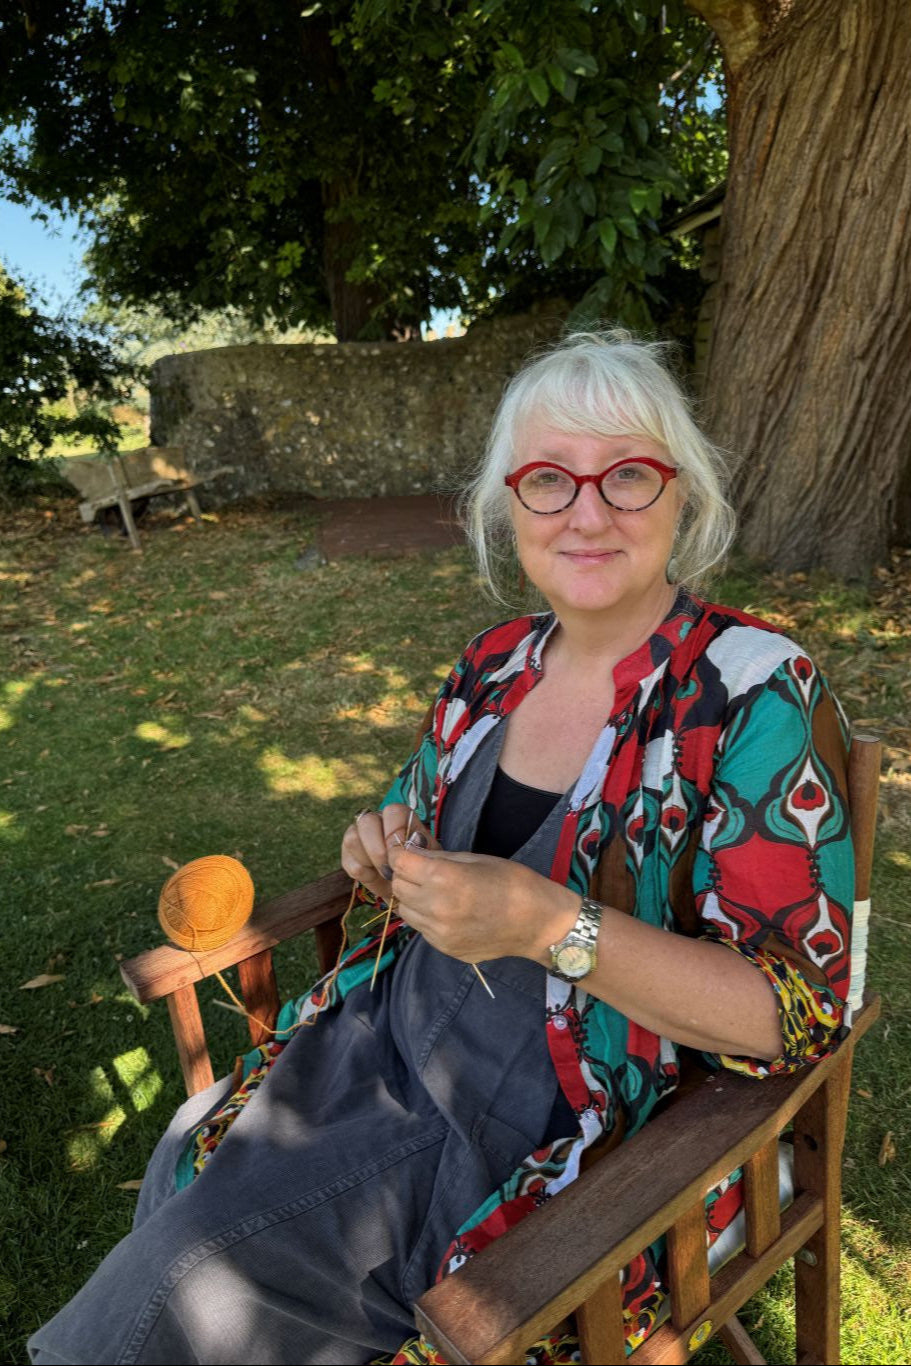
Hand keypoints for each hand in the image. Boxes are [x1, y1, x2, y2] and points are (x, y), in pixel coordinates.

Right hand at [340, 805, 438, 901]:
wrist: (409, 890)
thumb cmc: (421, 870)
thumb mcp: (428, 859)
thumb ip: (422, 848)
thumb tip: (414, 840)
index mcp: (400, 817)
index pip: (392, 811)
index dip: (395, 832)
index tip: (401, 855)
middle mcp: (377, 820)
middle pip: (366, 821)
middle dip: (377, 850)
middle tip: (390, 870)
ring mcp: (359, 835)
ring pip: (352, 838)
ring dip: (368, 861)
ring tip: (384, 874)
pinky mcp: (349, 854)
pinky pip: (347, 860)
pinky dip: (361, 872)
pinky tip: (374, 877)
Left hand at [389, 845, 577, 964]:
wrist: (538, 924)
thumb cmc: (513, 882)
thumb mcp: (476, 859)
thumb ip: (439, 858)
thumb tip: (413, 853)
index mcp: (444, 880)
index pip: (399, 863)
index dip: (400, 853)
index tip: (405, 849)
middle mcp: (436, 908)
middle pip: (398, 887)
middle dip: (405, 874)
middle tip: (422, 868)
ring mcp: (439, 933)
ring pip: (405, 910)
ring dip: (412, 897)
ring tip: (434, 890)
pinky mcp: (444, 948)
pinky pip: (421, 928)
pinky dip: (426, 916)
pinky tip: (447, 909)